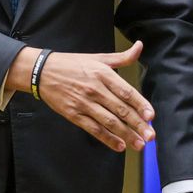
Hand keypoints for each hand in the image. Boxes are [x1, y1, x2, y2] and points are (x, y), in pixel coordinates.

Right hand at [6, 41, 154, 151]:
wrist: (43, 72)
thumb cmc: (72, 64)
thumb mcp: (98, 57)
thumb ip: (121, 57)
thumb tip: (140, 46)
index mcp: (102, 73)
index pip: (126, 91)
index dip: (139, 104)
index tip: (150, 115)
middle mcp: (95, 89)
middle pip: (120, 109)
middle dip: (137, 124)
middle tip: (150, 135)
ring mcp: (84, 103)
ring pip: (109, 122)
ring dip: (126, 135)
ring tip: (139, 144)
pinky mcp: (74, 115)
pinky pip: (94, 129)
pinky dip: (107, 139)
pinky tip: (119, 145)